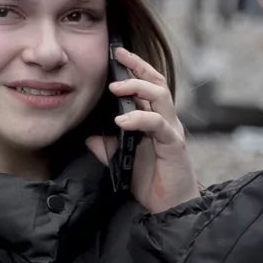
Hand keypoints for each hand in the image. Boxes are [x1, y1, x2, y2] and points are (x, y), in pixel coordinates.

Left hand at [85, 44, 198, 212]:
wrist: (170, 208)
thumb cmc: (152, 182)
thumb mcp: (122, 161)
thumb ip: (107, 147)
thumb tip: (89, 137)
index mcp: (155, 120)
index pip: (148, 85)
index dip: (135, 66)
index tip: (117, 53)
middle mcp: (167, 120)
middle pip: (157, 82)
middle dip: (138, 66)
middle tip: (118, 56)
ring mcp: (172, 130)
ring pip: (161, 96)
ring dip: (138, 87)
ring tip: (115, 88)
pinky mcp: (174, 144)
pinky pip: (158, 124)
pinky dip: (140, 119)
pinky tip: (122, 122)